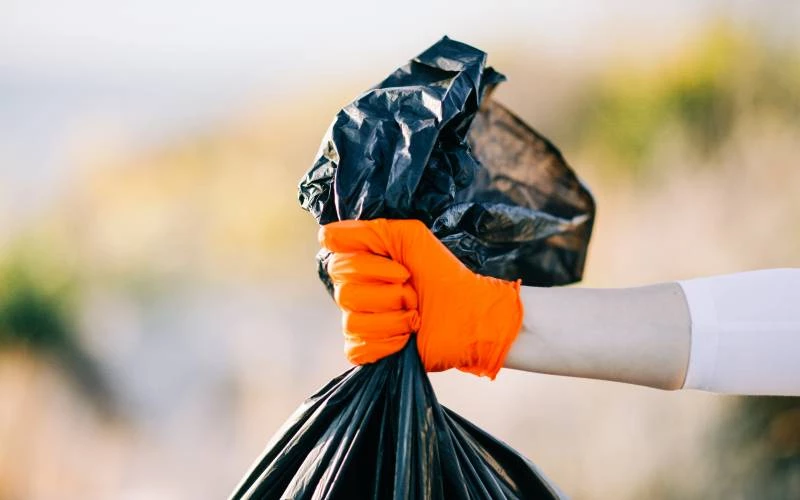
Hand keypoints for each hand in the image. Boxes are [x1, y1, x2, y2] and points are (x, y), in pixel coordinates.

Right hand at [320, 218, 522, 378]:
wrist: (470, 313)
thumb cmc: (442, 273)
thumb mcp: (410, 237)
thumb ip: (371, 230)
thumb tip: (325, 234)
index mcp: (361, 263)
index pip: (334, 259)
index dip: (365, 264)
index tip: (398, 266)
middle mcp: (355, 291)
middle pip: (344, 292)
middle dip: (388, 292)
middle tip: (413, 291)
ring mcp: (361, 322)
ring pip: (353, 321)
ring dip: (393, 318)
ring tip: (415, 315)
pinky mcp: (370, 350)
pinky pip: (358, 348)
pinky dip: (387, 342)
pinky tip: (406, 338)